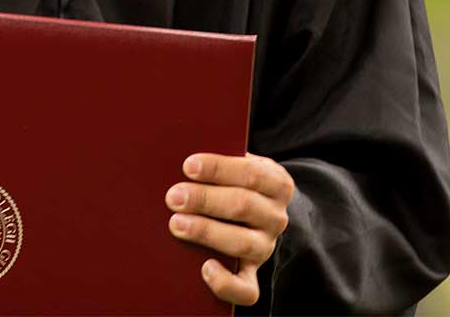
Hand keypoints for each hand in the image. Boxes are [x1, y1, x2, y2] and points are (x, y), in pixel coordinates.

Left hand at [165, 151, 294, 307]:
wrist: (260, 214)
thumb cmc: (237, 182)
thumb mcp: (240, 165)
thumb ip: (221, 160)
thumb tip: (181, 159)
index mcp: (276, 183)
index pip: (250, 173)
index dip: (218, 169)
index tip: (188, 166)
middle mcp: (276, 216)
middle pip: (243, 206)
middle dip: (204, 200)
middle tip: (173, 197)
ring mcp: (266, 246)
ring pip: (242, 243)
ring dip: (207, 232)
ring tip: (177, 224)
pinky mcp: (253, 272)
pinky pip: (247, 289)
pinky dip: (226, 283)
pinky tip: (205, 268)